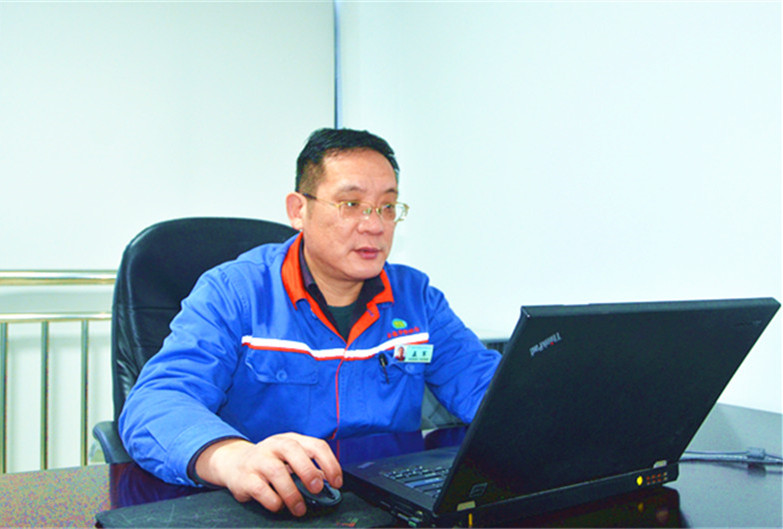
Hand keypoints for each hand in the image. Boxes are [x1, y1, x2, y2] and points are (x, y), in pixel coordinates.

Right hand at [194, 432, 342, 516]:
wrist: (234, 463)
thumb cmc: (270, 463)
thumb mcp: (290, 460)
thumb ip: (309, 469)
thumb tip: (328, 483)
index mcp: (291, 440)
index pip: (316, 445)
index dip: (329, 463)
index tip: (336, 482)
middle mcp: (275, 445)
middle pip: (294, 451)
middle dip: (309, 471)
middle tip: (317, 489)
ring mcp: (258, 460)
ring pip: (277, 472)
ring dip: (292, 493)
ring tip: (300, 508)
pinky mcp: (245, 477)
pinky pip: (260, 490)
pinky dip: (273, 500)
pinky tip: (279, 505)